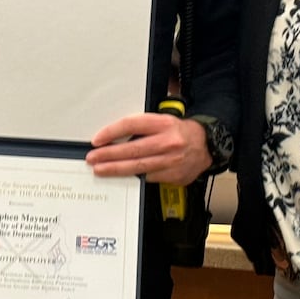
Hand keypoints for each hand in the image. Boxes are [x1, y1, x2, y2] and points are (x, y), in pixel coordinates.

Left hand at [86, 112, 210, 184]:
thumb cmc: (179, 132)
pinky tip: (121, 177)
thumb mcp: (162, 121)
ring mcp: (171, 160)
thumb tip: (115, 139)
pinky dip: (134, 177)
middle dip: (109, 155)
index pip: (131, 125)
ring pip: (138, 167)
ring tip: (100, 169)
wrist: (206, 145)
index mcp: (163, 123)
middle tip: (93, 158)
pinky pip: (148, 177)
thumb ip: (142, 128)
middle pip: (132, 149)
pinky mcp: (174, 175)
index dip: (111, 132)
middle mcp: (167, 141)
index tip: (97, 140)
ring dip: (116, 169)